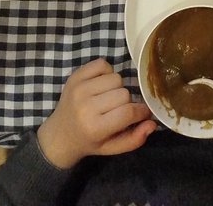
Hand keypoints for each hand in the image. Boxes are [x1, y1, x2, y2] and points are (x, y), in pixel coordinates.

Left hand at [37, 59, 155, 168]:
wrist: (59, 135)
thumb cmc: (89, 142)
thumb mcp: (112, 148)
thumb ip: (134, 139)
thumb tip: (153, 123)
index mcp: (94, 127)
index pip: (128, 112)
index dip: (141, 112)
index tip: (143, 113)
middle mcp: (85, 106)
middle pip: (124, 93)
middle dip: (127, 102)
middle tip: (118, 110)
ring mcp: (79, 88)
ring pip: (116, 77)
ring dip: (117, 87)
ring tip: (108, 98)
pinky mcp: (75, 76)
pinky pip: (102, 64)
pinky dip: (107, 72)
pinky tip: (101, 86)